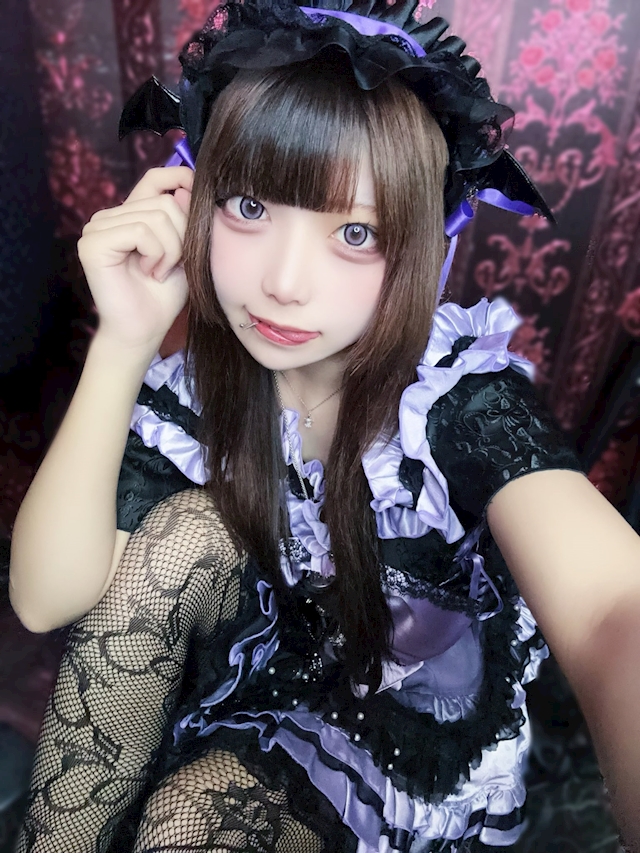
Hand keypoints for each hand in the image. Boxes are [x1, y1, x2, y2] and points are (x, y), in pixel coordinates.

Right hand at [78, 167, 193, 351]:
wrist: (145, 329)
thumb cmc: (163, 294)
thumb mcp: (184, 251)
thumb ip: (184, 219)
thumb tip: (186, 186)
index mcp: (130, 215)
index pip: (155, 178)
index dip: (180, 178)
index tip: (198, 192)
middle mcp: (109, 216)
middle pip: (164, 202)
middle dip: (182, 237)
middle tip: (171, 266)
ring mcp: (97, 228)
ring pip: (155, 216)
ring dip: (170, 251)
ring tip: (158, 272)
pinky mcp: (93, 243)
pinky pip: (141, 231)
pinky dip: (156, 254)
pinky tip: (149, 272)